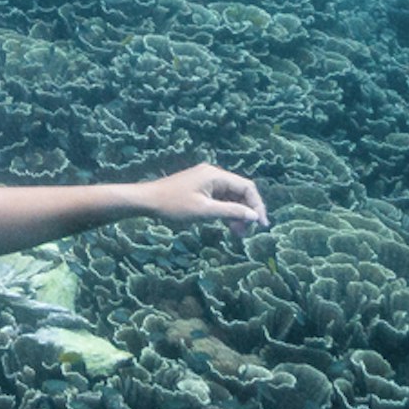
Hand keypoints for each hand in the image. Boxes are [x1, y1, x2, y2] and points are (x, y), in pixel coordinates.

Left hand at [137, 164, 268, 230]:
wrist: (147, 201)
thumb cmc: (174, 205)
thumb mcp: (205, 211)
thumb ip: (231, 212)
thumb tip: (255, 216)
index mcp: (216, 175)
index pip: (247, 187)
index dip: (257, 205)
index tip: (261, 225)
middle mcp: (213, 174)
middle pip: (240, 192)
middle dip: (246, 211)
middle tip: (246, 233)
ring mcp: (206, 181)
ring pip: (231, 197)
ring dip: (237, 214)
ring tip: (237, 233)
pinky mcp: (200, 189)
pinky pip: (220, 199)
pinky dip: (226, 211)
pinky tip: (227, 225)